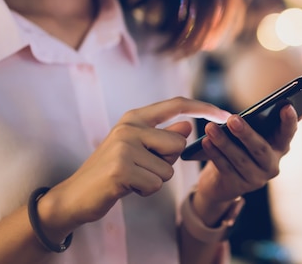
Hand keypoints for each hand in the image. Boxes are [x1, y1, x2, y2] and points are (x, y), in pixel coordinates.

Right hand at [48, 97, 229, 226]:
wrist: (75, 195)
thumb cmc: (113, 170)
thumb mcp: (138, 148)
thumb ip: (163, 135)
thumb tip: (189, 124)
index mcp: (135, 117)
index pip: (177, 105)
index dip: (204, 108)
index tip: (226, 115)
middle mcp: (129, 127)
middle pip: (178, 143)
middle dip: (167, 162)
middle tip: (141, 167)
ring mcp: (124, 146)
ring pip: (168, 167)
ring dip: (155, 179)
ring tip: (131, 178)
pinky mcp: (122, 168)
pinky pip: (156, 183)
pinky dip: (145, 191)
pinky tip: (127, 188)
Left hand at [194, 105, 297, 215]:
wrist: (222, 179)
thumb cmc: (240, 147)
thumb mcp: (251, 134)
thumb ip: (260, 122)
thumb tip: (267, 103)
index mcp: (280, 147)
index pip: (288, 133)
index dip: (289, 121)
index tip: (286, 106)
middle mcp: (272, 165)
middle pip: (261, 149)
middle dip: (246, 133)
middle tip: (232, 119)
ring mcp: (257, 179)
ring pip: (240, 159)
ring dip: (224, 142)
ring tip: (210, 128)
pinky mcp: (239, 187)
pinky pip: (225, 168)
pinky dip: (215, 154)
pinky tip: (206, 142)